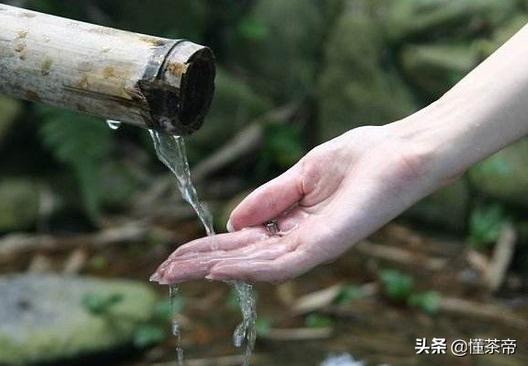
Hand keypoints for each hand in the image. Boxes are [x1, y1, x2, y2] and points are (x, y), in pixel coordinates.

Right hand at [151, 125, 443, 283]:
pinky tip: (218, 269)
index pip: (238, 242)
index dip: (203, 250)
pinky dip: (248, 268)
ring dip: (212, 270)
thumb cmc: (360, 159)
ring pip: (253, 266)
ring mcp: (312, 246)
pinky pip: (282, 263)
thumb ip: (268, 199)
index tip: (172, 258)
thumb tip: (230, 222)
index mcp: (290, 225)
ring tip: (176, 273)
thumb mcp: (301, 175)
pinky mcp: (327, 244)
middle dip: (198, 266)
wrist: (402, 151)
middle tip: (160, 274)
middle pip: (239, 258)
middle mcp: (298, 241)